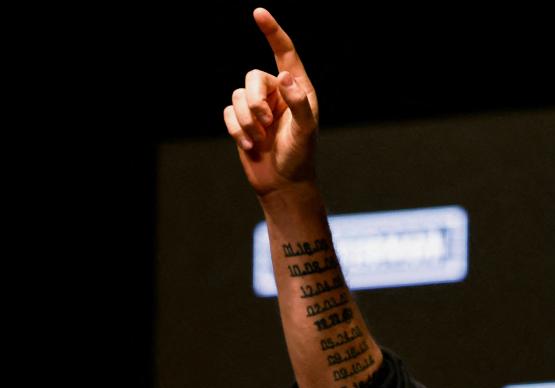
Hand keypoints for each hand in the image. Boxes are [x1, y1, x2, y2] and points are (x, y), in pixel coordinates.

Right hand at [223, 8, 318, 196]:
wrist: (283, 183)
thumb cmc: (300, 156)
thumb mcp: (306, 131)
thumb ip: (298, 104)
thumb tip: (285, 78)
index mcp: (298, 89)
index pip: (284, 54)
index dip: (272, 32)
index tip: (258, 12)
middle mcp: (277, 93)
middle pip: (252, 77)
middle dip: (255, 100)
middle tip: (266, 123)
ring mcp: (258, 106)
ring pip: (238, 96)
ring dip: (246, 120)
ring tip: (259, 139)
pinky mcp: (242, 120)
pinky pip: (229, 112)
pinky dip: (236, 130)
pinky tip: (249, 146)